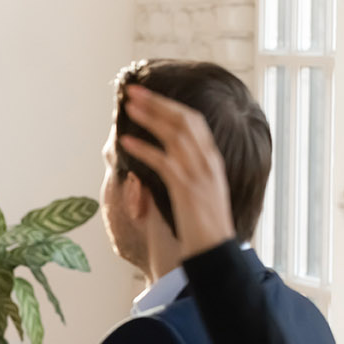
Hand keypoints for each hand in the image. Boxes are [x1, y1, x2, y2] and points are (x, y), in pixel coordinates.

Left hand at [117, 84, 237, 256]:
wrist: (216, 252)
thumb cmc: (203, 225)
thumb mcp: (197, 191)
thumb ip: (183, 170)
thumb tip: (158, 157)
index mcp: (212, 159)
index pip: (194, 120)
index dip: (169, 105)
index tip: (147, 95)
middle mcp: (208, 162)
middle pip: (184, 120)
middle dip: (157, 102)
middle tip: (132, 91)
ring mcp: (200, 175)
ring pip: (175, 135)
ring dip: (150, 118)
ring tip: (128, 108)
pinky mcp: (188, 190)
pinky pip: (164, 163)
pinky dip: (144, 150)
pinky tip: (127, 143)